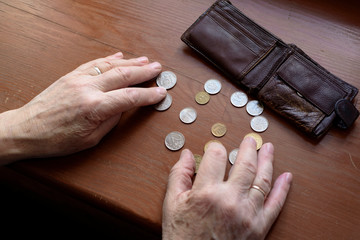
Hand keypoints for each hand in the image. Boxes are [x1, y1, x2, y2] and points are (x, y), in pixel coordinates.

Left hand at [0, 52, 165, 163]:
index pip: (130, 97)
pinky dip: (108, 58)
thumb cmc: (56, 139)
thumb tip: (123, 108)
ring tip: (145, 60)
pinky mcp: (70, 76)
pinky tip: (119, 55)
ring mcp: (78, 79)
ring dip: (130, 62)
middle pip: (123, 75)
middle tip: (158, 68)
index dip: (149, 95)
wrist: (27, 129)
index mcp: (94, 108)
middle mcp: (87, 89)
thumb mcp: (90, 139)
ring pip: (110, 65)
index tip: (161, 92)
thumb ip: (110, 121)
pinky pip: (93, 63)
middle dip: (144, 71)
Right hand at [162, 137, 291, 239]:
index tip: (215, 149)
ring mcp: (248, 214)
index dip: (215, 148)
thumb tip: (187, 154)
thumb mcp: (172, 204)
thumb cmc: (183, 237)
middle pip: (244, 164)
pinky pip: (275, 204)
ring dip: (267, 161)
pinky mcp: (259, 228)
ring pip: (262, 180)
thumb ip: (179, 175)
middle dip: (248, 148)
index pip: (216, 157)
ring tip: (269, 149)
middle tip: (251, 140)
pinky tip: (286, 176)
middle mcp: (230, 200)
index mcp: (206, 192)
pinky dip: (283, 189)